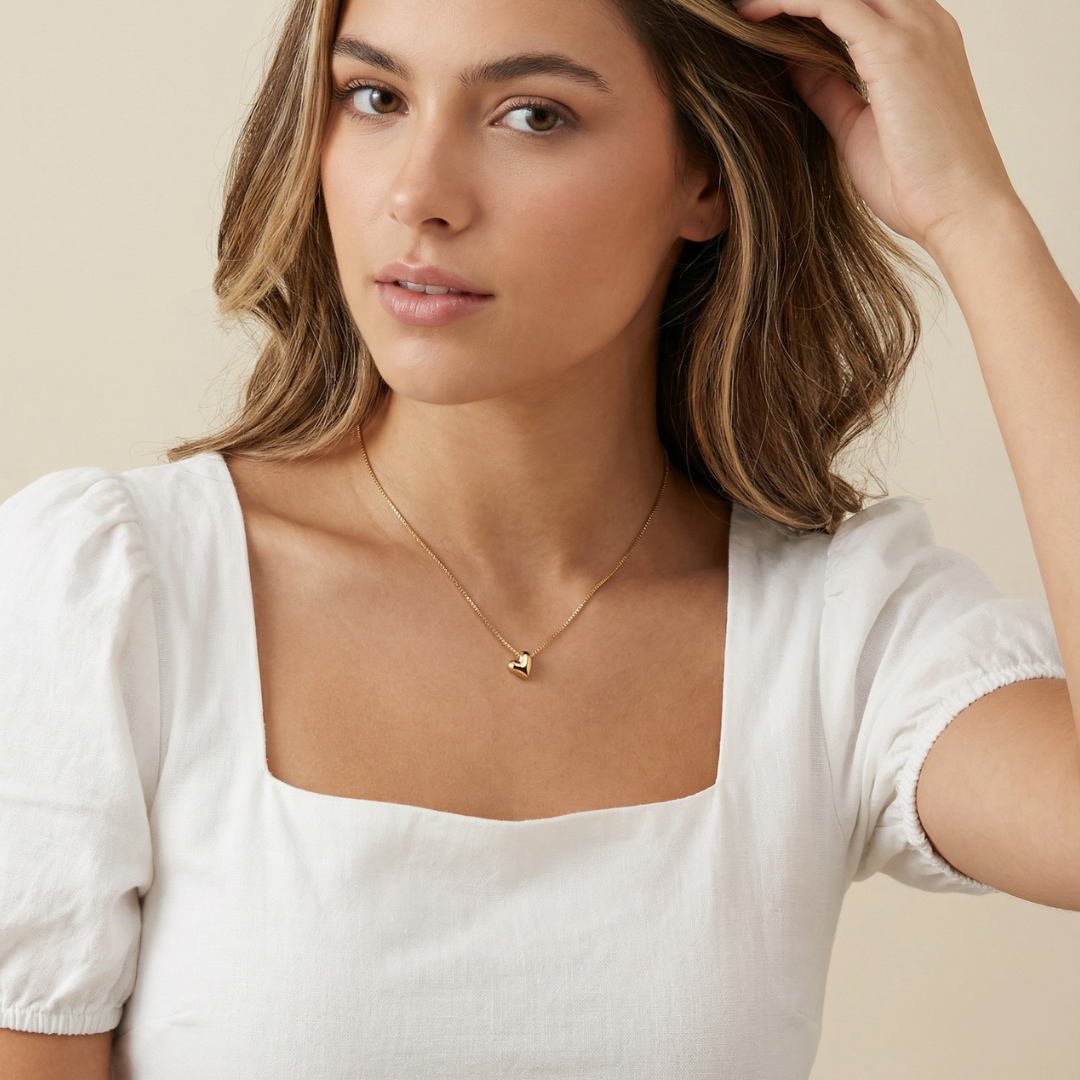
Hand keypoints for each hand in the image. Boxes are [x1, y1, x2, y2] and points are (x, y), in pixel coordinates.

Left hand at [732, 0, 1018, 254]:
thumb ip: (828, 89)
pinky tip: (752, 15)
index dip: (809, 4)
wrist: (960, 211)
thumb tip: (792, 64)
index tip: (760, 16)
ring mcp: (915, 30)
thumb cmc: (917, 182)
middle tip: (745, 8)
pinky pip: (831, 2)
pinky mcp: (895, 49)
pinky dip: (789, 2)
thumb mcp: (856, 126)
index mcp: (922, 37)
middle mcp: (924, 22)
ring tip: (743, 8)